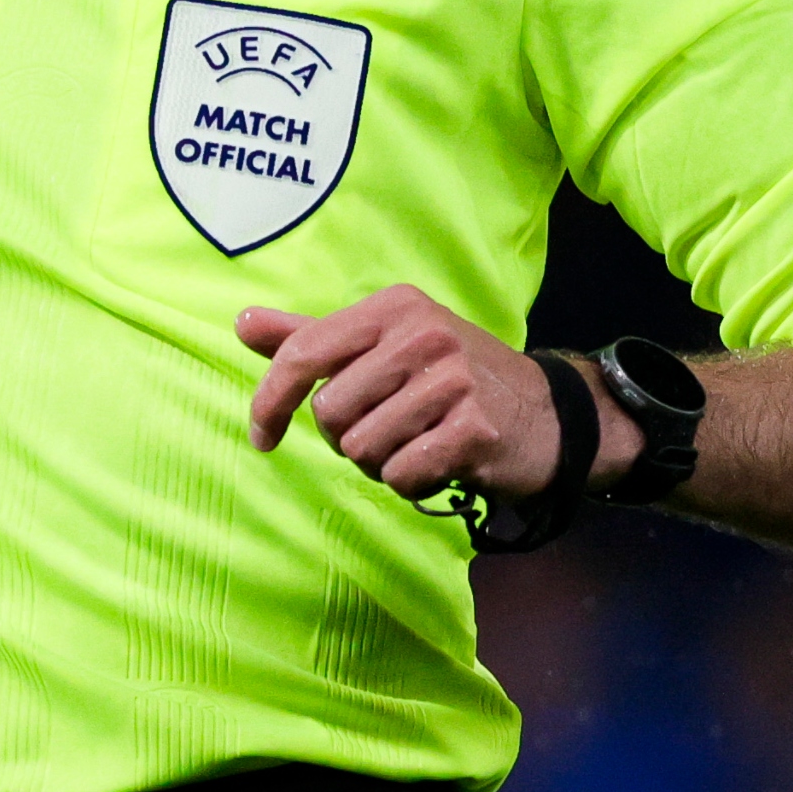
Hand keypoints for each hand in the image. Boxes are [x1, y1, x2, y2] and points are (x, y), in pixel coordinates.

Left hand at [233, 286, 627, 499]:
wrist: (550, 413)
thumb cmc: (450, 378)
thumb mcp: (384, 344)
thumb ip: (312, 337)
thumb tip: (243, 322)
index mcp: (394, 308)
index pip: (303, 354)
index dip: (269, 402)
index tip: (262, 437)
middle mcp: (423, 333)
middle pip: (330, 414)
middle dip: (346, 439)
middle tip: (386, 433)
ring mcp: (454, 380)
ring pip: (362, 450)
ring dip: (381, 463)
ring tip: (417, 444)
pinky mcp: (475, 429)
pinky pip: (402, 476)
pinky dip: (411, 484)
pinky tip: (438, 465)